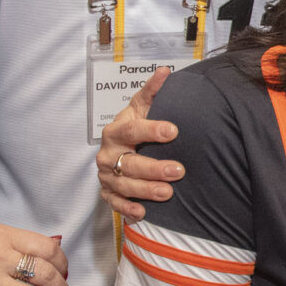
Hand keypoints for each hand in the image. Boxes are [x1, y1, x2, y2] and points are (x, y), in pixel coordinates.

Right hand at [96, 70, 185, 217]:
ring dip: (145, 190)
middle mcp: (108, 154)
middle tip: (178, 171)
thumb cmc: (135, 127)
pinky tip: (142, 212)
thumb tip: (165, 72)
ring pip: (124, 185)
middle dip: (154, 168)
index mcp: (116, 130)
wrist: (121, 147)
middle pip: (129, 163)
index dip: (151, 130)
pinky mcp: (108, 192)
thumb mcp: (143, 108)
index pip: (132, 130)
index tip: (174, 131)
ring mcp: (107, 175)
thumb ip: (153, 92)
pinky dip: (127, 208)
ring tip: (168, 193)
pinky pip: (114, 203)